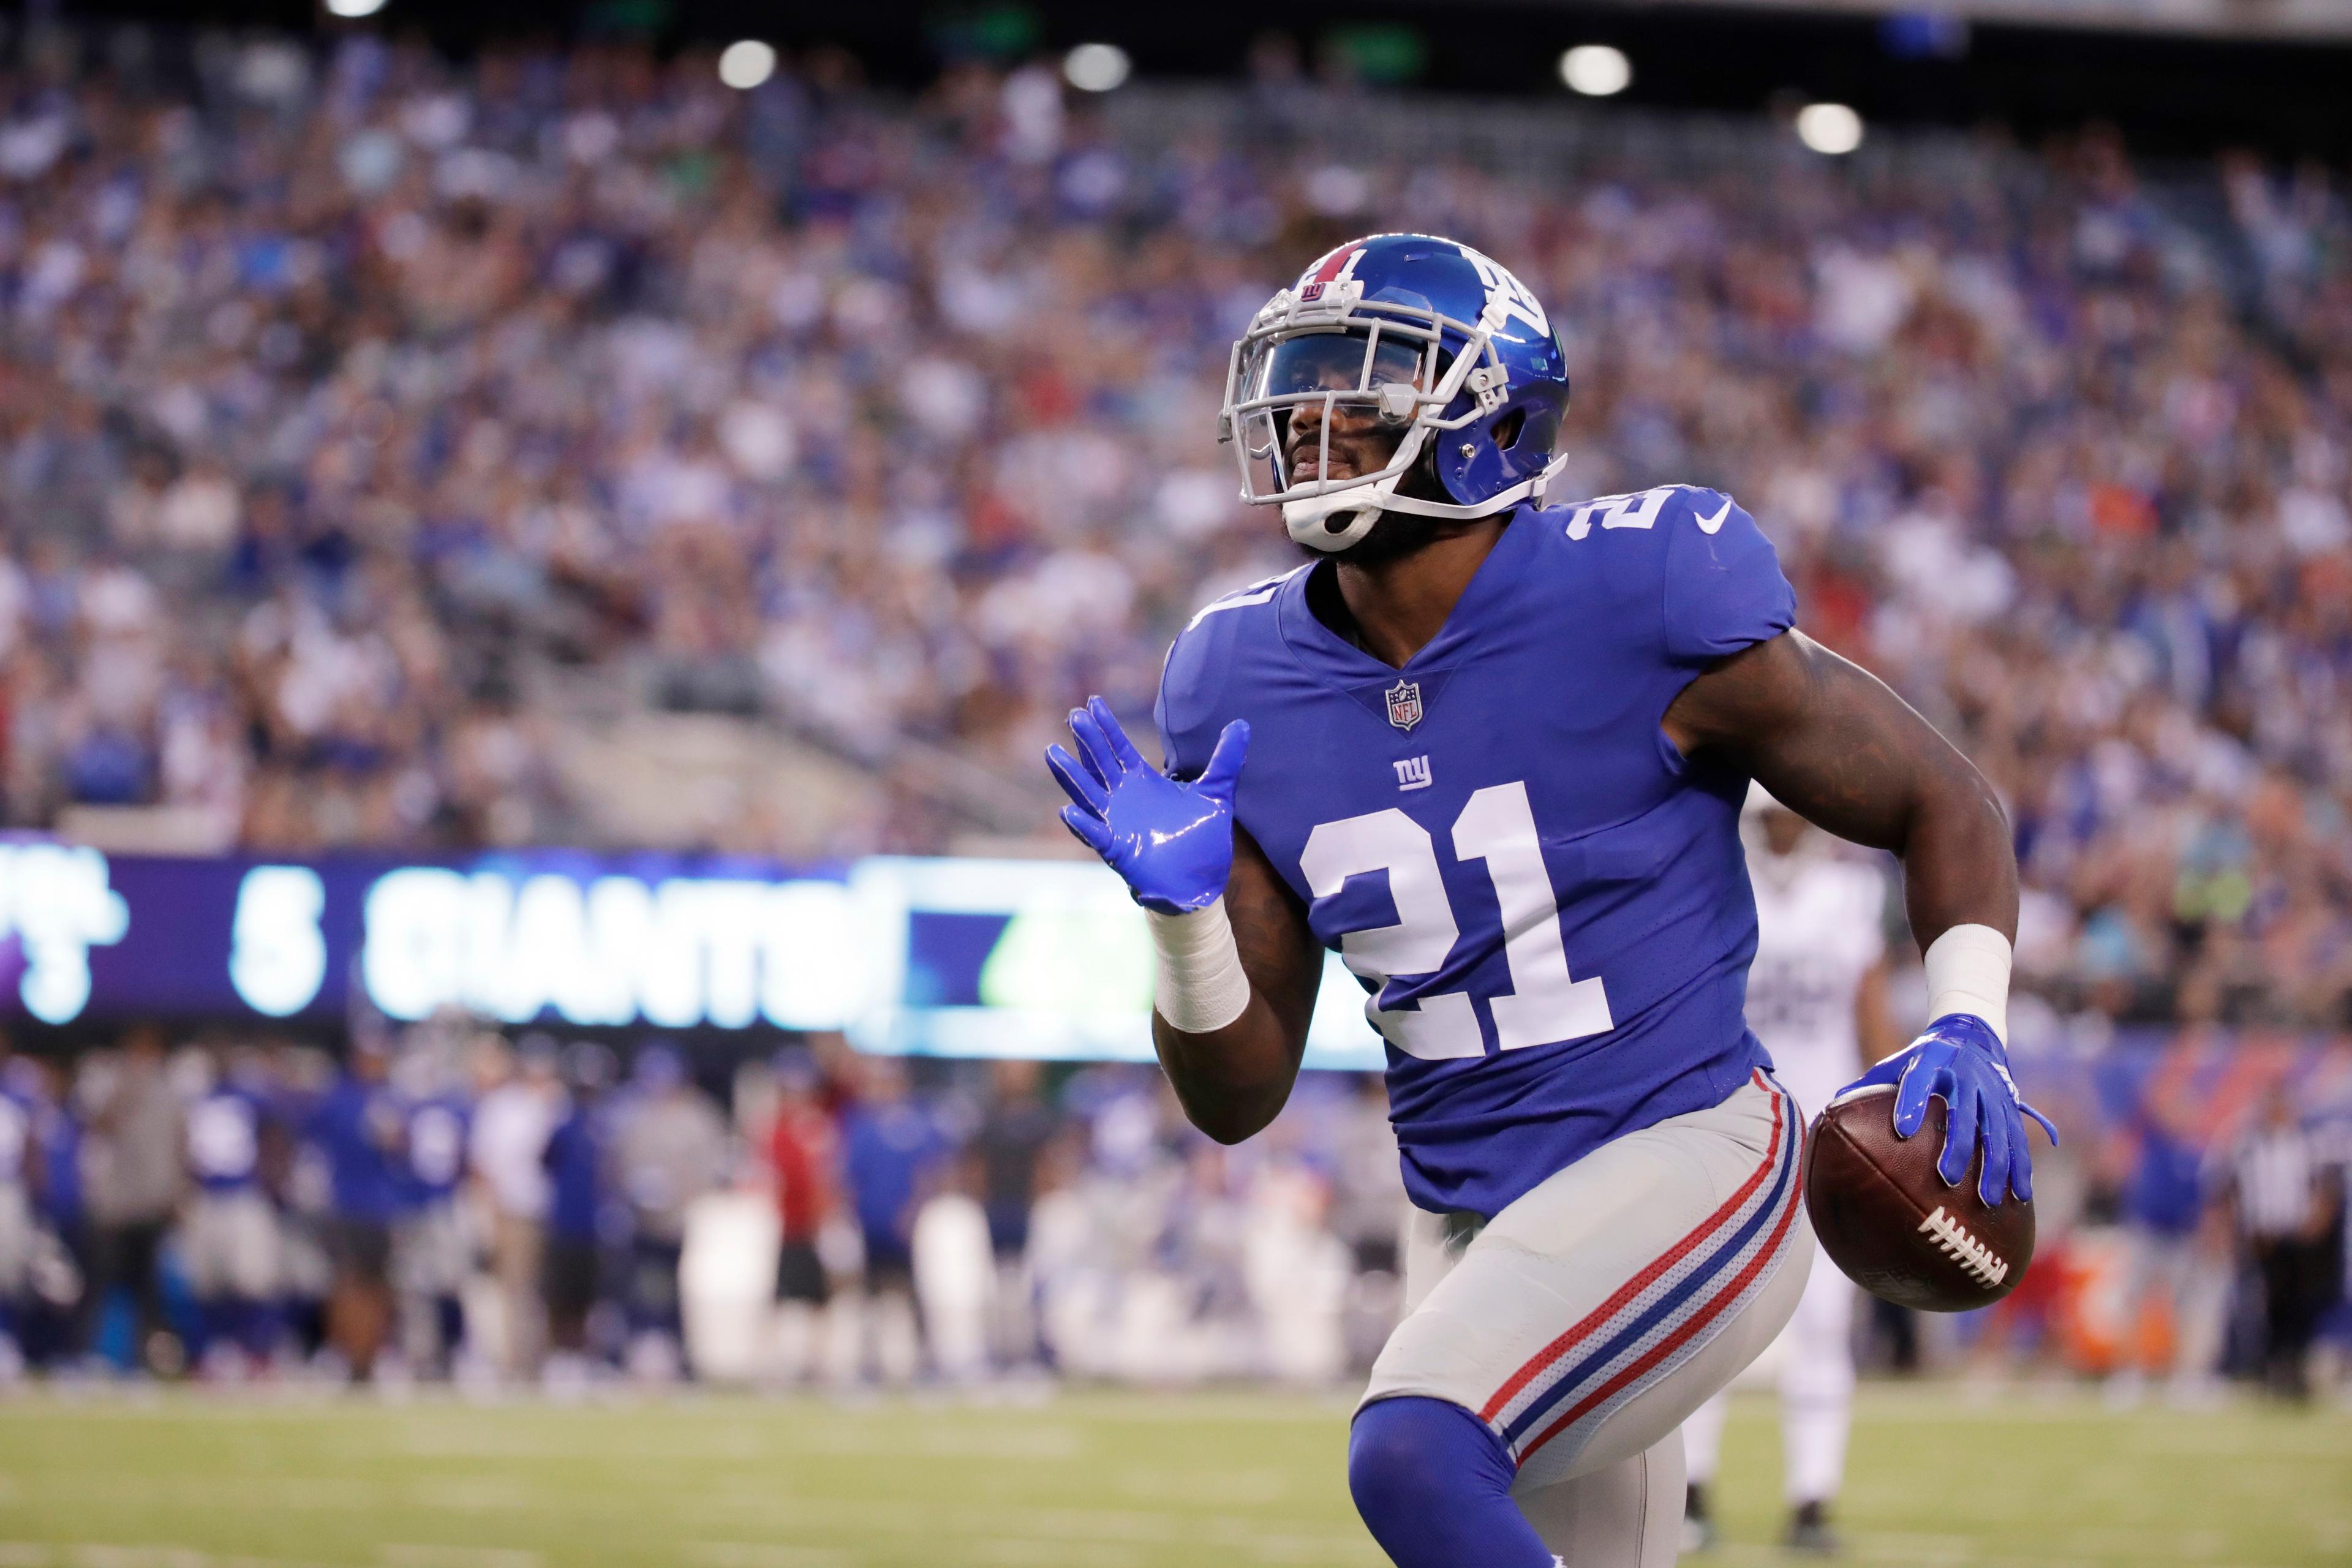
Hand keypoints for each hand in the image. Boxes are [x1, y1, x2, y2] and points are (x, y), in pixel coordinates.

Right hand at [1045, 696, 1247, 915]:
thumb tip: (1242, 724)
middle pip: (1100, 764)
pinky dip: (1083, 825)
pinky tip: (1068, 811)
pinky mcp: (1118, 851)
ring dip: (1071, 776)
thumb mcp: (1217, 795)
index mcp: (1143, 783)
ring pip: (1088, 795)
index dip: (1107, 726)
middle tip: (1075, 716)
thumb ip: (1226, 760)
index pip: (1119, 748)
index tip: (1093, 702)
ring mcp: (1117, 824)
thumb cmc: (1202, 839)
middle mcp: (1124, 800)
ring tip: (1053, 753)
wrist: (1201, 882)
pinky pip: (1096, 836)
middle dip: (1088, 741)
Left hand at [1838, 1013, 2058, 1205]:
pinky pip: (2019, 1138)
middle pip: (1963, 1113)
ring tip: (1987, 1200)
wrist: (1971, 1036)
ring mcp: (1991, 1092)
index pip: (1917, 1081)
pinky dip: (2021, 1166)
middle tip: (1947, 1179)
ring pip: (1998, 1131)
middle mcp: (1964, 1077)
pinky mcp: (2010, 1106)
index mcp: (1931, 1063)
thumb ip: (1868, 1085)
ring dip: (1995, 1166)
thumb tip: (1830, 1110)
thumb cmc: (1923, 1058)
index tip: (1902, 1130)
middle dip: (1958, 1147)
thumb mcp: (1896, 1063)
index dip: (1911, 1103)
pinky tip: (2021, 1195)